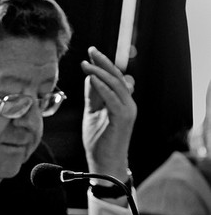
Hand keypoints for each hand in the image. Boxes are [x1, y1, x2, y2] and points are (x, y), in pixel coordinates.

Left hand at [81, 46, 136, 181]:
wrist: (104, 164)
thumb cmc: (99, 141)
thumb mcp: (92, 114)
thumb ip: (93, 97)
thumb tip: (90, 77)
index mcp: (121, 102)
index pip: (114, 78)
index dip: (103, 64)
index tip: (90, 53)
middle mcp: (128, 104)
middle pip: (117, 77)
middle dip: (103, 62)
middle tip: (91, 50)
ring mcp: (127, 110)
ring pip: (116, 84)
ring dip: (100, 72)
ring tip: (86, 63)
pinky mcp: (123, 118)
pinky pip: (113, 98)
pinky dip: (102, 87)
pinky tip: (92, 78)